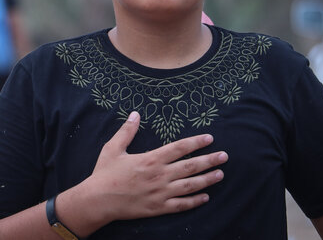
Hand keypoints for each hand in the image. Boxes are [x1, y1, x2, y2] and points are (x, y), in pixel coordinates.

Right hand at [86, 111, 226, 222]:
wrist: (98, 200)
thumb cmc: (105, 173)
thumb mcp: (113, 148)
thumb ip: (127, 131)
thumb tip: (135, 113)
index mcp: (151, 159)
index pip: (180, 148)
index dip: (196, 142)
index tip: (209, 138)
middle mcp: (160, 176)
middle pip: (191, 166)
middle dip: (210, 160)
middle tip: (225, 156)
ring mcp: (161, 193)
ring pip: (190, 186)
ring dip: (208, 180)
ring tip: (221, 174)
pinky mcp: (159, 208)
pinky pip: (182, 205)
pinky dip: (195, 201)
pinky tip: (205, 197)